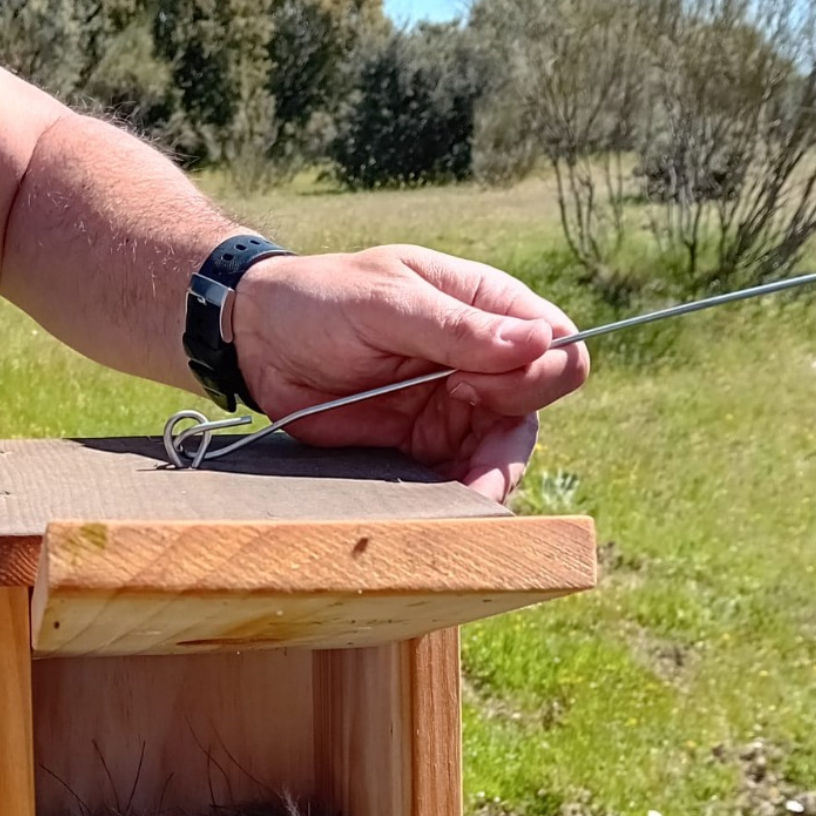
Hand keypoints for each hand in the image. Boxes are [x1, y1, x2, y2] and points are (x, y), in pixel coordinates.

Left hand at [234, 246, 589, 501]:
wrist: (259, 340)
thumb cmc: (321, 300)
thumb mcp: (385, 302)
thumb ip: (455, 328)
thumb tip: (537, 340)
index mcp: (486, 307)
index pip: (556, 343)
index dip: (535, 372)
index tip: (475, 385)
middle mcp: (483, 359)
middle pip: (536, 407)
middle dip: (510, 437)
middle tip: (467, 454)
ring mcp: (456, 407)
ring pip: (505, 451)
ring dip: (493, 480)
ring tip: (469, 505)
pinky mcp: (424, 447)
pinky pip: (460, 478)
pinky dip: (460, 499)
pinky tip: (448, 515)